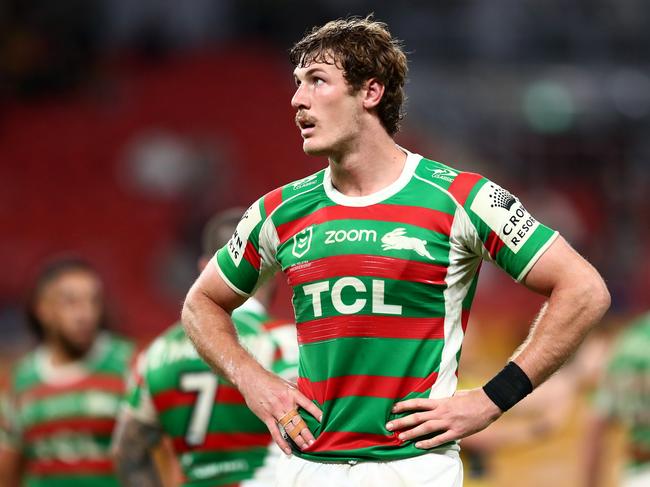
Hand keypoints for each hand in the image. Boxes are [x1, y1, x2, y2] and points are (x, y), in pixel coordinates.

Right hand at [238, 367, 321, 454]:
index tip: (324, 420)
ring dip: (298, 440)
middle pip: (299, 421)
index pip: (308, 404)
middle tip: (315, 443)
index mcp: (292, 393)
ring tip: (306, 448)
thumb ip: (297, 390)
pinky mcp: (266, 417)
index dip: (317, 413)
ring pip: (289, 429)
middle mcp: (285, 403)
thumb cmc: (270, 380)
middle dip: (308, 433)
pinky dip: (282, 443)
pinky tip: (288, 451)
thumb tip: (310, 394)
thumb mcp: (287, 382)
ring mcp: (275, 411)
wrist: (251, 379)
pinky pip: (275, 433)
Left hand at [386, 388, 501, 448]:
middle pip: (417, 416)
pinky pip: (440, 439)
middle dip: (402, 421)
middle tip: (389, 425)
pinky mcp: (457, 432)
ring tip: (400, 437)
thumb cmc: (472, 398)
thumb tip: (436, 402)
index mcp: (441, 401)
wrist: (488, 403)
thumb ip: (444, 400)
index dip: (404, 405)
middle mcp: (442, 411)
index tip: (393, 408)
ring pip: (425, 428)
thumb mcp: (455, 395)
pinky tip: (419, 446)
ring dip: (411, 433)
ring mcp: (449, 422)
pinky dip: (428, 443)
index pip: (418, 403)